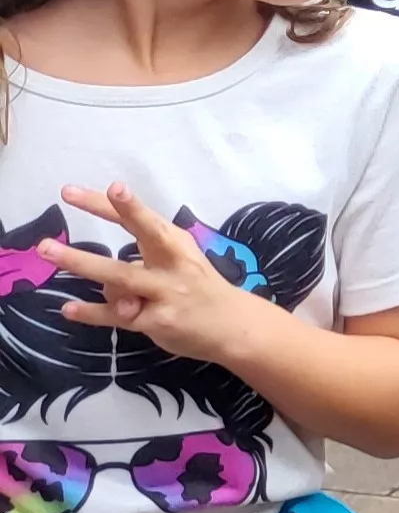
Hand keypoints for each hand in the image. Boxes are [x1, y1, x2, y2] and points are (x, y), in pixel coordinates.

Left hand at [43, 184, 274, 364]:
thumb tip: (103, 285)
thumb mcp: (176, 270)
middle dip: (115, 211)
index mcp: (177, 246)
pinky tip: (69, 308)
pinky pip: (116, 316)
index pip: (146, 220)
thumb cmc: (200, 290)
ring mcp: (166, 292)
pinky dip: (92, 313)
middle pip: (142, 234)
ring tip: (48, 250)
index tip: (111, 185)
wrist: (235, 327)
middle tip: (71, 194)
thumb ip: (139, 270)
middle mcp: (174, 264)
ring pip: (120, 276)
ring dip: (82, 262)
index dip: (124, 203)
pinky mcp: (157, 321)